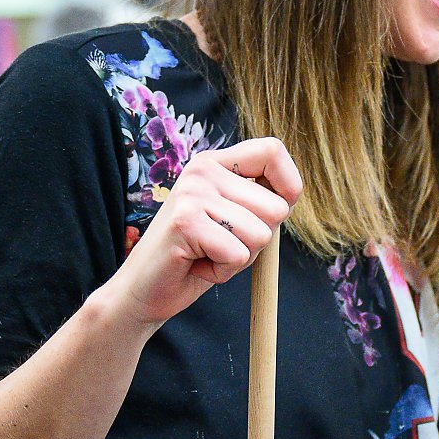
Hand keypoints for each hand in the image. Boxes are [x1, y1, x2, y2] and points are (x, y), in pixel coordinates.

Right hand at [102, 138, 300, 327]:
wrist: (146, 289)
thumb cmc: (199, 256)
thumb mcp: (236, 221)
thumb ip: (260, 203)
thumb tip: (292, 193)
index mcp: (215, 163)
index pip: (272, 150)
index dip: (288, 184)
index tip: (273, 213)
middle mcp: (203, 170)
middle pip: (276, 207)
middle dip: (259, 239)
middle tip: (223, 244)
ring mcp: (192, 193)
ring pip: (261, 234)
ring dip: (240, 257)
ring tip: (208, 253)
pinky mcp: (185, 221)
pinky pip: (238, 254)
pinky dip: (224, 270)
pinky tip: (197, 264)